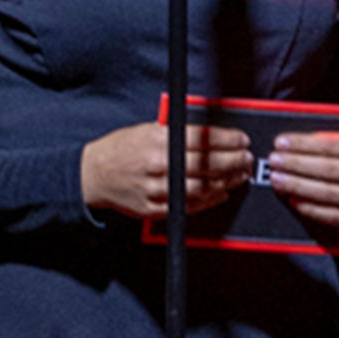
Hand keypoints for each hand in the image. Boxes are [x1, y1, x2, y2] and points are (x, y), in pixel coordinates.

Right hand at [82, 122, 251, 218]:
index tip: (242, 139)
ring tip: (240, 175)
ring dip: (227, 181)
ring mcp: (157, 188)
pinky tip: (222, 193)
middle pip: (207, 164)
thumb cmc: (122, 149)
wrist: (92, 175)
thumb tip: (212, 135)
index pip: (202, 138)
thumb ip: (178, 132)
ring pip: (203, 187)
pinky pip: (189, 205)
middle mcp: (159, 164)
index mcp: (158, 140)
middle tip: (247, 158)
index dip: (227, 139)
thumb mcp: (148, 130)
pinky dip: (210, 200)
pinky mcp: (155, 208)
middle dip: (233, 160)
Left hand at [269, 130, 338, 230]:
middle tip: (275, 161)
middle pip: (330, 168)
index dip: (304, 143)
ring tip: (278, 179)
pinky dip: (311, 208)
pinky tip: (293, 200)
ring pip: (329, 192)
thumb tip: (292, 140)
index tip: (281, 142)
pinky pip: (333, 215)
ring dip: (299, 186)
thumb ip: (326, 140)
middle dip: (298, 164)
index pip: (333, 144)